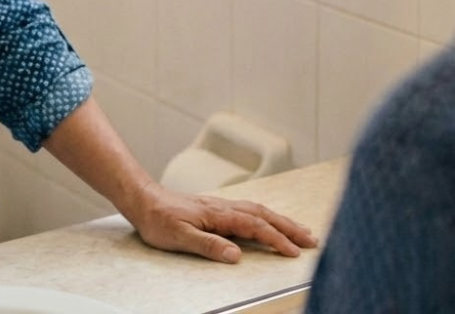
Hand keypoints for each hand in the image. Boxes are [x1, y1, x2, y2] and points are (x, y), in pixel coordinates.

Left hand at [129, 180, 318, 262]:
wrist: (143, 200)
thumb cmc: (158, 219)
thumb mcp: (180, 237)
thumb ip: (208, 246)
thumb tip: (236, 255)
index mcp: (218, 214)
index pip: (255, 226)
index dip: (276, 239)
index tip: (295, 252)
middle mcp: (222, 207)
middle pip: (263, 215)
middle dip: (288, 227)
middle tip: (312, 239)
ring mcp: (219, 207)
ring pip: (257, 211)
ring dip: (280, 220)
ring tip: (299, 230)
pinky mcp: (214, 209)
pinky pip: (247, 211)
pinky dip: (264, 216)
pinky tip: (267, 221)